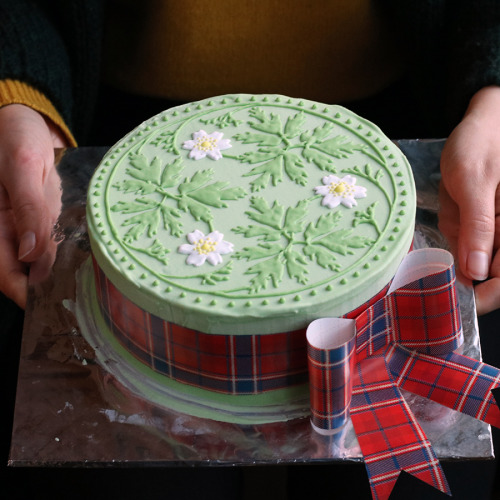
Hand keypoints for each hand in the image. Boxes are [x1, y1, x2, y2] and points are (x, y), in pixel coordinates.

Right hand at [0, 104, 66, 308]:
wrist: (27, 119)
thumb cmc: (16, 134)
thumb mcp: (24, 165)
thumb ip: (27, 207)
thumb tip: (31, 253)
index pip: (5, 273)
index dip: (26, 293)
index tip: (53, 306)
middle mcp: (6, 231)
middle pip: (23, 274)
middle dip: (48, 290)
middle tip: (81, 302)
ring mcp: (23, 227)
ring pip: (39, 263)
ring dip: (59, 277)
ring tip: (89, 289)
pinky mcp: (39, 219)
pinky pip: (50, 245)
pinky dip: (65, 256)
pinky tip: (86, 263)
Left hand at [439, 86, 499, 314]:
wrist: (481, 121)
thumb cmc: (481, 144)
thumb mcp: (474, 182)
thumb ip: (478, 227)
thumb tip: (476, 271)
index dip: (486, 295)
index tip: (457, 301)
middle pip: (491, 271)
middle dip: (464, 266)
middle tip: (443, 248)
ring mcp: (498, 227)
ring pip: (476, 257)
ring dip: (459, 245)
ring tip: (455, 208)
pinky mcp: (488, 222)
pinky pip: (469, 240)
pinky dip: (457, 234)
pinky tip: (454, 209)